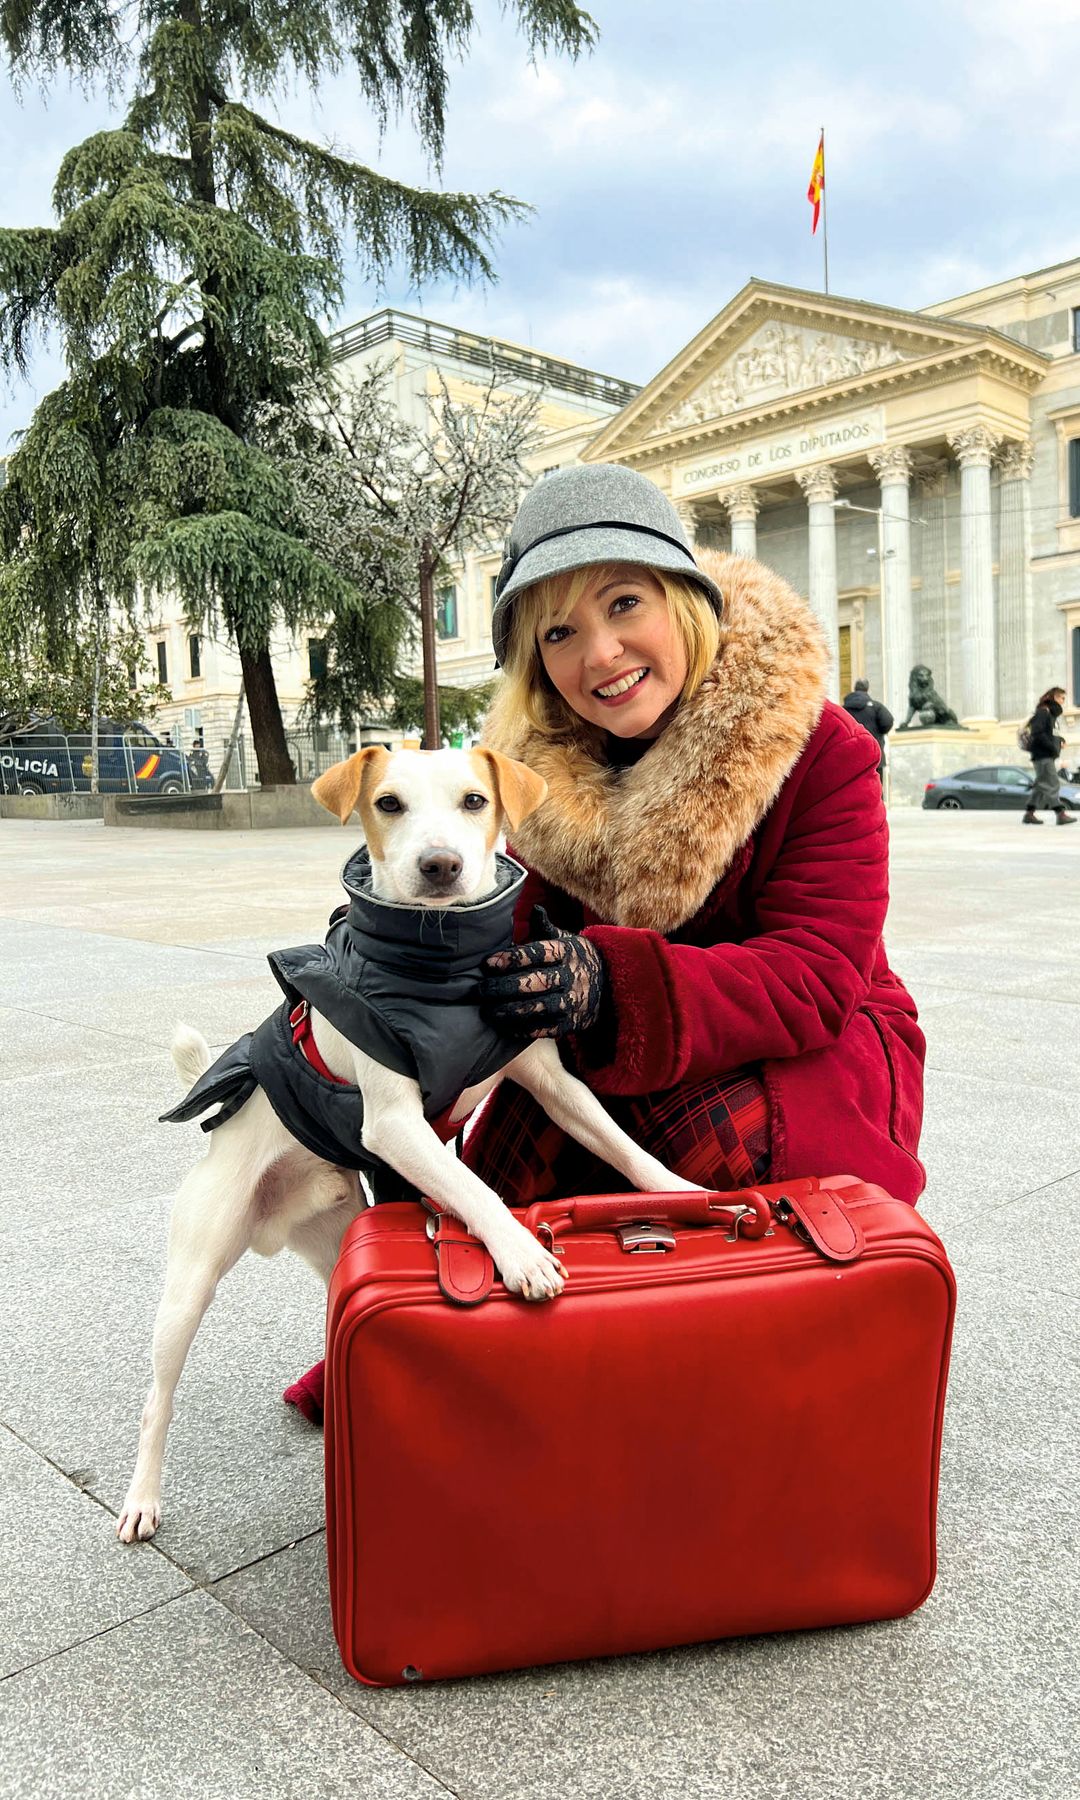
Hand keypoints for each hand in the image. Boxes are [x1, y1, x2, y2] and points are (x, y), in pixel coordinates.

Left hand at [481, 906, 605, 1039]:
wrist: (611, 986)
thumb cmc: (576, 959)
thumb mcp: (567, 940)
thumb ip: (545, 927)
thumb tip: (535, 908)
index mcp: (566, 952)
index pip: (536, 954)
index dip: (510, 959)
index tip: (487, 964)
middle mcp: (570, 976)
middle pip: (533, 982)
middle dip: (502, 987)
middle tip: (479, 990)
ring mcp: (572, 1001)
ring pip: (537, 1008)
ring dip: (509, 1011)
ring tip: (487, 1012)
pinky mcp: (571, 1023)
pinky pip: (544, 1028)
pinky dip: (522, 1029)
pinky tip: (504, 1026)